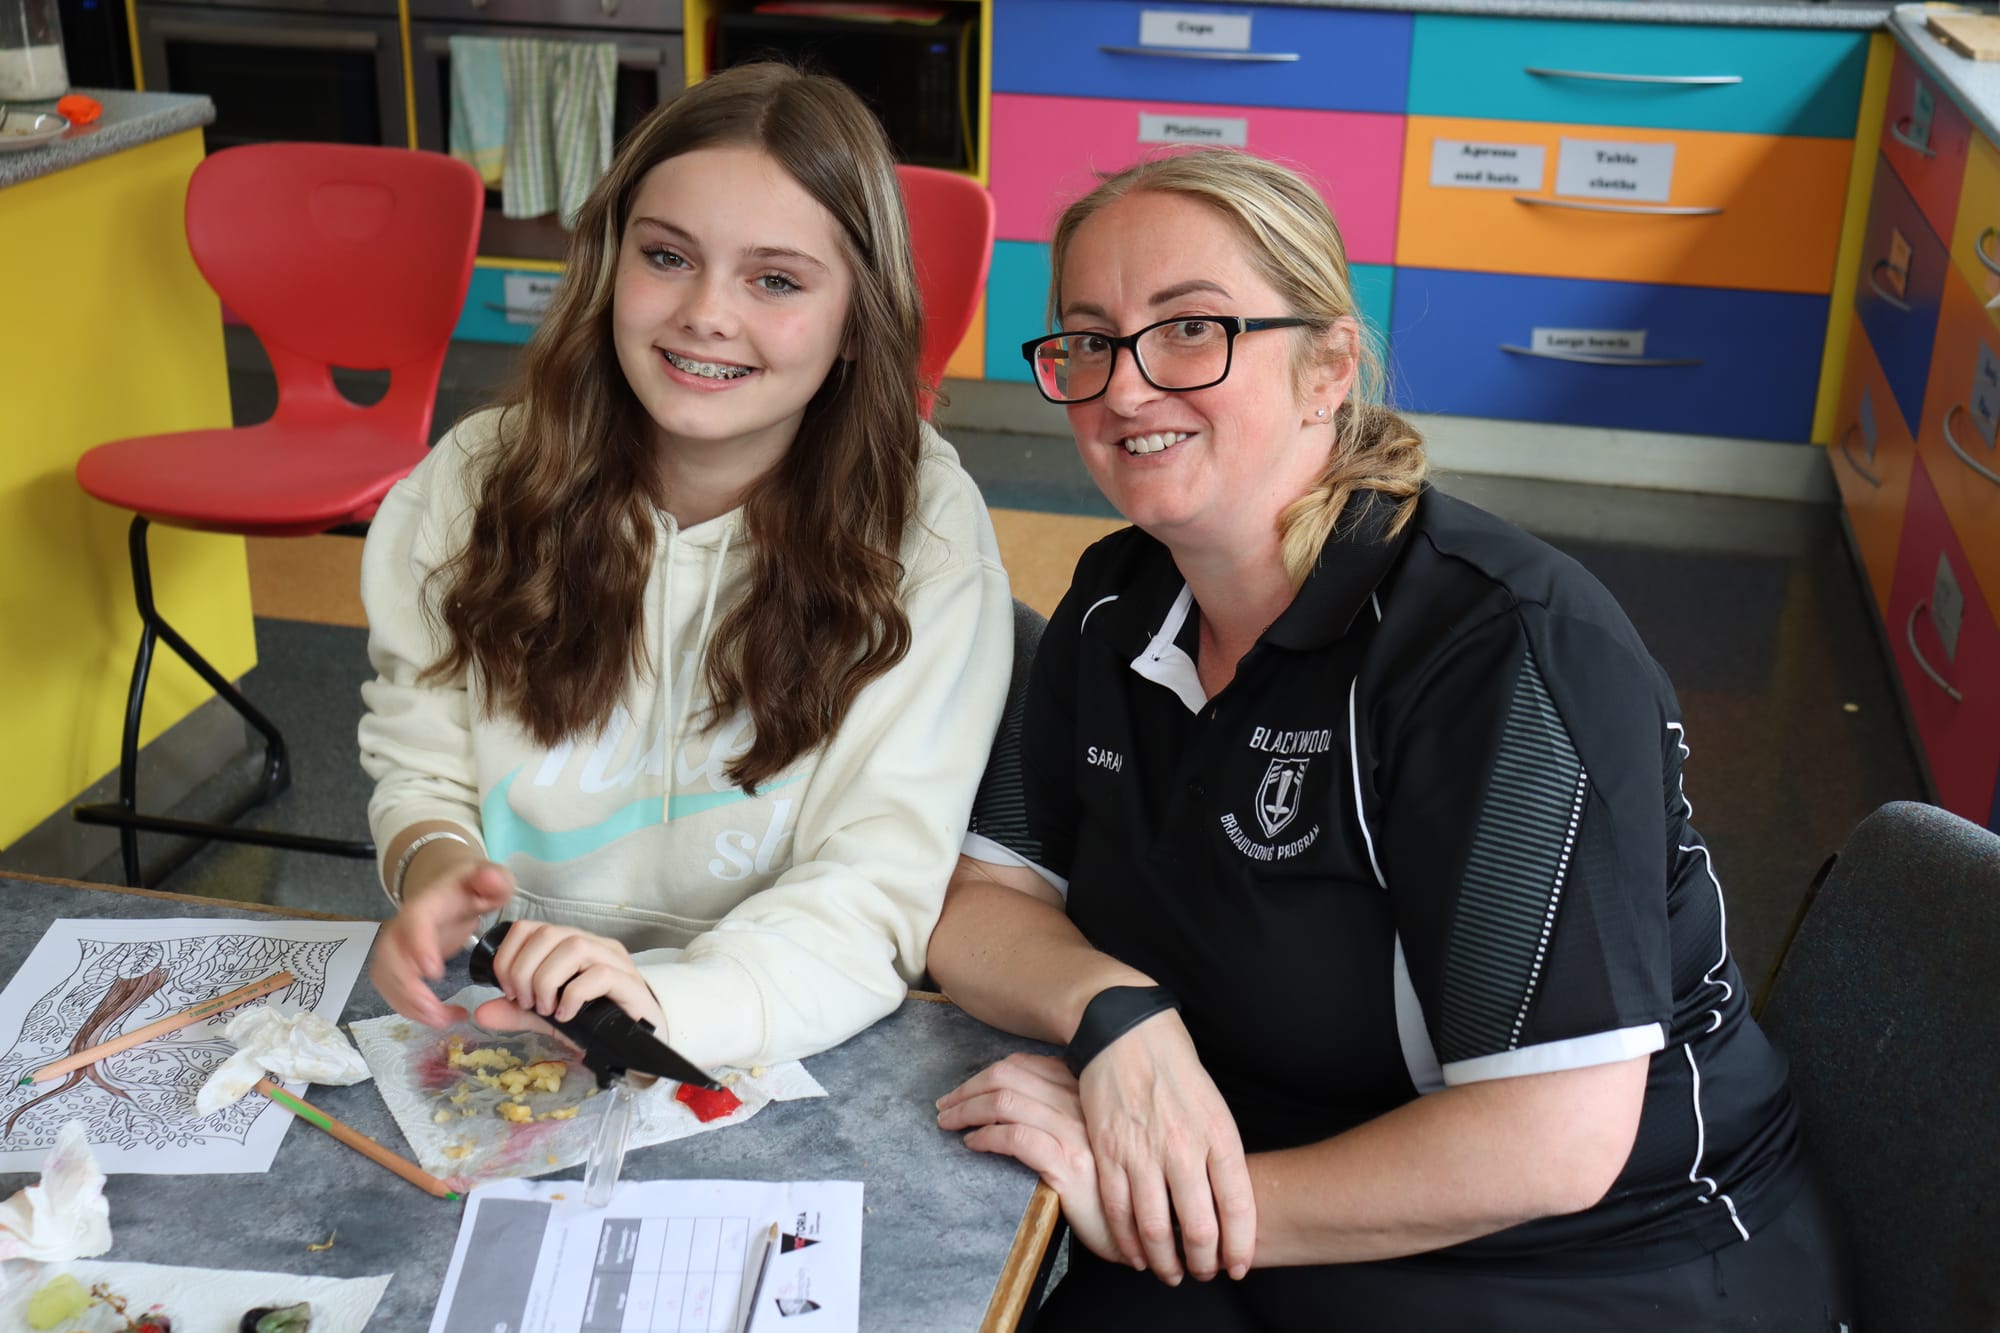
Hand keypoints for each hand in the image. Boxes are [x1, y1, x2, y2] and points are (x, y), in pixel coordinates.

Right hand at [372, 858, 513, 1026]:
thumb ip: (494, 878)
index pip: (414, 922)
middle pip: (391, 959)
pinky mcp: (395, 967)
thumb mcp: (490, 877)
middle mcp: (402, 927)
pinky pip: (394, 993)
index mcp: (426, 904)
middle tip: (440, 1013)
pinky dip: (413, 1011)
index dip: (419, 946)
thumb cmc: (472, 887)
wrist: (449, 891)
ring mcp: (395, 948)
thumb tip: (488, 879)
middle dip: (410, 990)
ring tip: (446, 1020)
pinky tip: (443, 1018)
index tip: (434, 972)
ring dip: (411, 1007)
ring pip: (388, 981)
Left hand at [469, 920, 665, 1037]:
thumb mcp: (548, 1017)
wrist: (640, 1043)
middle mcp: (592, 945)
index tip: (508, 989)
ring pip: (573, 948)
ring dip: (547, 980)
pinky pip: (599, 975)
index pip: (530, 927)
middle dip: (524, 970)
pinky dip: (573, 996)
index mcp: (570, 945)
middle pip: (548, 934)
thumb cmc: (597, 1023)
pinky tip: (567, 1015)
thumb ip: (517, 1012)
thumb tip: (481, 1012)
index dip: (509, 954)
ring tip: (545, 1008)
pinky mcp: (630, 983)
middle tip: (525, 1002)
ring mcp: (614, 960)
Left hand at [936, 1053, 1117, 1262]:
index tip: (964, 1090)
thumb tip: (1009, 1101)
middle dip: (969, 1088)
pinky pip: (1016, 1136)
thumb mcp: (1086, 1138)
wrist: (1141, 1229)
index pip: (1028, 1065)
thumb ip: (1059, 1114)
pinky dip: (986, 1135)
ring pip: (1008, 1101)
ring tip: (949, 1122)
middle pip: (1011, 1077)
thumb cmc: (1107, 1185)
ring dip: (968, 1110)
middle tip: (945, 1105)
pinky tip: (973, 1144)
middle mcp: (1082, 1105)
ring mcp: (1077, 1133)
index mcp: (1085, 1093)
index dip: (988, 1073)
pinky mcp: (1070, 1164)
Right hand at [1077, 1010, 1255, 1283]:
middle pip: (1199, 1226)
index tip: (1239, 1266)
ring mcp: (1143, 1151)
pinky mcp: (1108, 1151)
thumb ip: (1220, 1153)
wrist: (1126, 1032)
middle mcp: (1183, 1147)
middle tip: (1204, 1273)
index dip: (1241, 1245)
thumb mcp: (1214, 1105)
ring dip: (1165, 1261)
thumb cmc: (1176, 1069)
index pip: (1238, 1205)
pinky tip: (1135, 1254)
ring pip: (1155, 1227)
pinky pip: (1117, 1209)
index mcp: (1218, 1134)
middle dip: (1204, 1262)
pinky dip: (1126, 1241)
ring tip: (1171, 1273)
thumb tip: (1226, 1202)